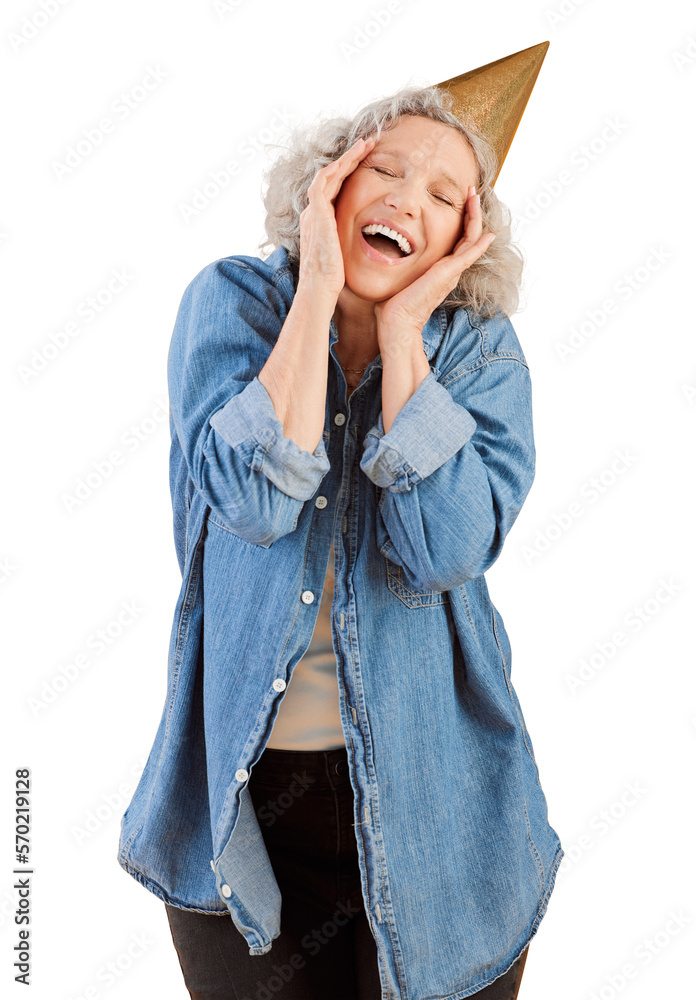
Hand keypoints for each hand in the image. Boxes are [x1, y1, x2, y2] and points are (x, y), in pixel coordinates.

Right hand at [298, 136, 375, 299]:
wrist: (320, 288)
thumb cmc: (333, 281)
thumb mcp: (344, 256)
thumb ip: (350, 245)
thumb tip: (372, 246)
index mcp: (320, 222)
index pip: (335, 191)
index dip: (350, 175)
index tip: (368, 163)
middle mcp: (314, 214)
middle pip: (332, 178)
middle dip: (350, 160)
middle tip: (368, 145)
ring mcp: (313, 212)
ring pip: (329, 174)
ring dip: (347, 158)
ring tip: (364, 145)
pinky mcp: (316, 212)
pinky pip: (324, 181)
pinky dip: (337, 168)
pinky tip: (352, 158)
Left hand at [374, 186, 494, 345]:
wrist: (396, 322)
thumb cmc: (392, 304)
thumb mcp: (398, 276)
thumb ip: (399, 264)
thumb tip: (383, 251)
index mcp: (439, 269)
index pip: (456, 239)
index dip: (460, 219)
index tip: (458, 201)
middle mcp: (449, 270)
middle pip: (468, 235)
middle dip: (470, 212)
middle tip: (471, 191)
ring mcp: (451, 272)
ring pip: (471, 239)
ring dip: (475, 216)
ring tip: (474, 195)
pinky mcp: (448, 274)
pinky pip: (470, 254)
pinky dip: (479, 243)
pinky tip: (488, 233)